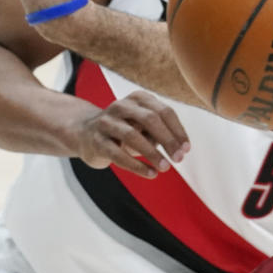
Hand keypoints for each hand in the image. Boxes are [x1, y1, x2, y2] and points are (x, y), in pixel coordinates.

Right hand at [74, 90, 190, 176]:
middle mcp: (121, 106)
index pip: (164, 111)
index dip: (177, 131)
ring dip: (152, 153)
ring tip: (165, 167)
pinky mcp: (96, 140)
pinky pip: (117, 154)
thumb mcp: (143, 127)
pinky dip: (136, 165)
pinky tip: (150, 173)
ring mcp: (106, 122)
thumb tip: (179, 149)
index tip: (186, 149)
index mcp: (138, 99)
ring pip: (132, 135)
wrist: (85, 134)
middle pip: (150, 119)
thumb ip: (160, 133)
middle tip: (179, 158)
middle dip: (168, 140)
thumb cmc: (123, 131)